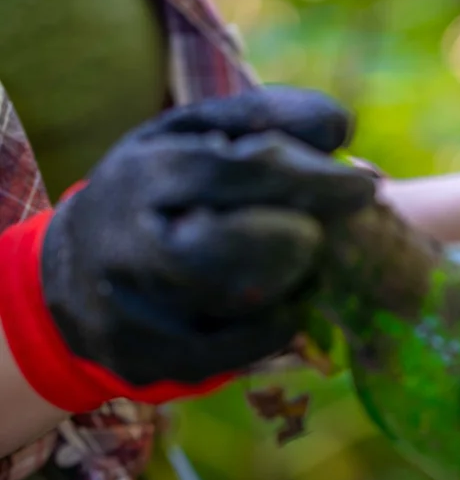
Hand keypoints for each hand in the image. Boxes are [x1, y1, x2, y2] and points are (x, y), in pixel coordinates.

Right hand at [9, 87, 374, 405]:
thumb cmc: (162, 189)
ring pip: (230, 306)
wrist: (75, 269)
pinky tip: (287, 304)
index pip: (232, 171)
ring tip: (307, 266)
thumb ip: (268, 120)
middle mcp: (125, 244)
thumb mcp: (196, 136)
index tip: (364, 186)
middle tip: (324, 235)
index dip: (308, 179)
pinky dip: (274, 328)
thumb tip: (341, 126)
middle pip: (222, 248)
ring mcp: (130, 310)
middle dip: (294, 241)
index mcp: (141, 173)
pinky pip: (231, 354)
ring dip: (289, 285)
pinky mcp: (147, 360)